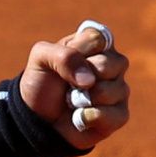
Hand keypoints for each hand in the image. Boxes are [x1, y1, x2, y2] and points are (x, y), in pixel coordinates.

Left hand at [18, 22, 129, 149]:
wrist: (35, 118)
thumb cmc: (40, 84)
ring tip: (72, 101)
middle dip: (82, 77)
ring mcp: (118, 89)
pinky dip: (89, 117)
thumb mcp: (40, 59)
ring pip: (113, 90)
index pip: (99, 38)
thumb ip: (63, 56)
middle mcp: (112, 65)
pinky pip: (116, 114)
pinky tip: (79, 117)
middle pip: (112, 63)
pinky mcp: (119, 114)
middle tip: (69, 84)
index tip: (63, 61)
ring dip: (84, 99)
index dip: (79, 51)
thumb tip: (90, 80)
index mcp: (94, 45)